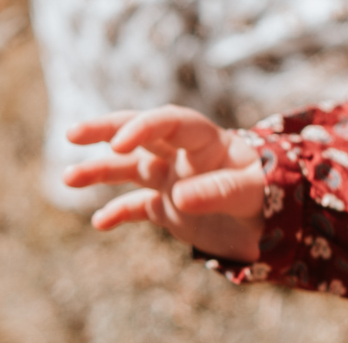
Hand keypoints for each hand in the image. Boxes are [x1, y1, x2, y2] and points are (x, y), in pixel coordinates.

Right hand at [63, 107, 266, 261]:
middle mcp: (185, 156)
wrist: (279, 224)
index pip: (171, 122)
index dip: (143, 127)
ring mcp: (173, 180)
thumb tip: (179, 194)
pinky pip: (136, 206)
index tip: (118, 143)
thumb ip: (220, 190)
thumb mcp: (254, 193)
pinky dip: (118, 212)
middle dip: (108, 130)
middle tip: (73, 133)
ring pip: (130, 168)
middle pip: (141, 134)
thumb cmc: (273, 196)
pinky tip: (100, 222)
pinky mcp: (168, 208)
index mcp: (208, 141)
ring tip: (68, 177)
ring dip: (100, 171)